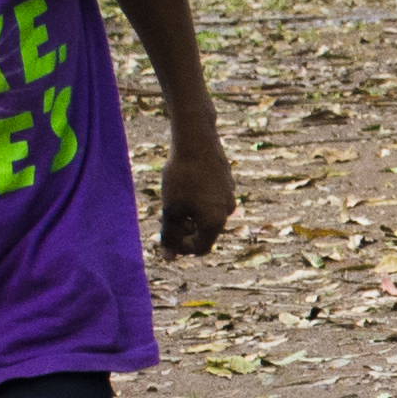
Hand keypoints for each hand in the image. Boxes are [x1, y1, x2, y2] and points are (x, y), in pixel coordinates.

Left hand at [155, 123, 237, 259]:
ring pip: (208, 213)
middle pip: (205, 231)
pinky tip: (185, 184)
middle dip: (185, 230)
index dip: (182, 248)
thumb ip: (170, 236)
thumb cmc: (181, 177)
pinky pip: (212, 197)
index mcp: (215, 222)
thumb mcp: (171, 210)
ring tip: (173, 200)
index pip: (201, 248)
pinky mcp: (227, 180)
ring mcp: (229, 194)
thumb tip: (169, 258)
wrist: (196, 139)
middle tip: (166, 219)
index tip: (167, 237)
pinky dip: (198, 199)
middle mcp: (227, 211)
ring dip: (191, 214)